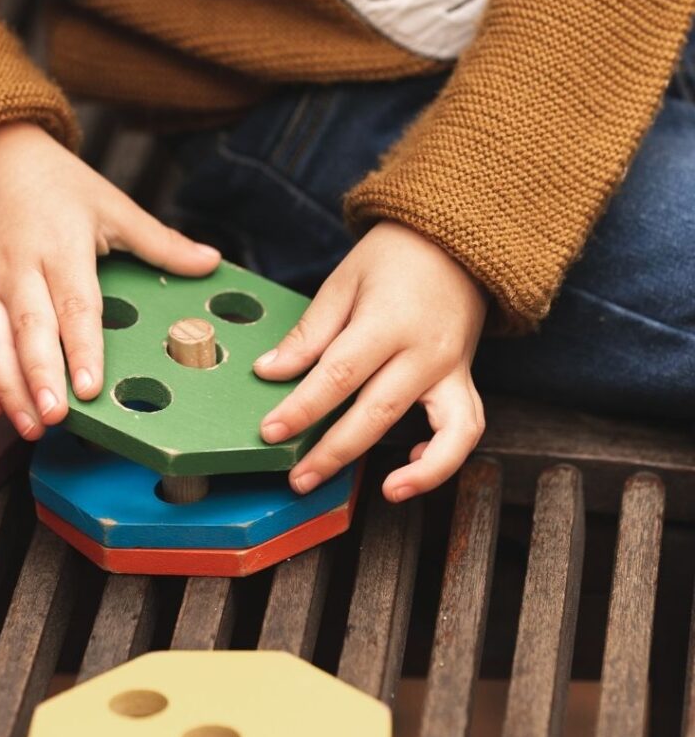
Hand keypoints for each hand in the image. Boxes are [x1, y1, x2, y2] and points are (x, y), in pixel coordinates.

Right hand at [0, 122, 220, 438]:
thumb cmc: (56, 184)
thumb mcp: (111, 204)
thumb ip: (159, 242)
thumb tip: (211, 261)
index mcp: (62, 247)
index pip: (75, 306)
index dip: (83, 349)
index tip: (91, 387)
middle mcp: (22, 270)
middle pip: (30, 330)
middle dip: (40, 378)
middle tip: (56, 417)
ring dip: (9, 387)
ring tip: (28, 425)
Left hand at [255, 221, 487, 501]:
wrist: (455, 242)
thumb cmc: (393, 258)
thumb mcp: (343, 283)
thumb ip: (309, 334)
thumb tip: (270, 372)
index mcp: (387, 321)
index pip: (338, 375)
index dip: (301, 408)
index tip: (270, 432)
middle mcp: (425, 351)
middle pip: (379, 412)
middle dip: (335, 452)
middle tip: (298, 479)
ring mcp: (453, 370)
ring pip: (446, 431)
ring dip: (418, 472)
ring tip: (383, 493)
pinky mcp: (466, 381)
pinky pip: (467, 428)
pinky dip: (446, 457)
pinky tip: (412, 471)